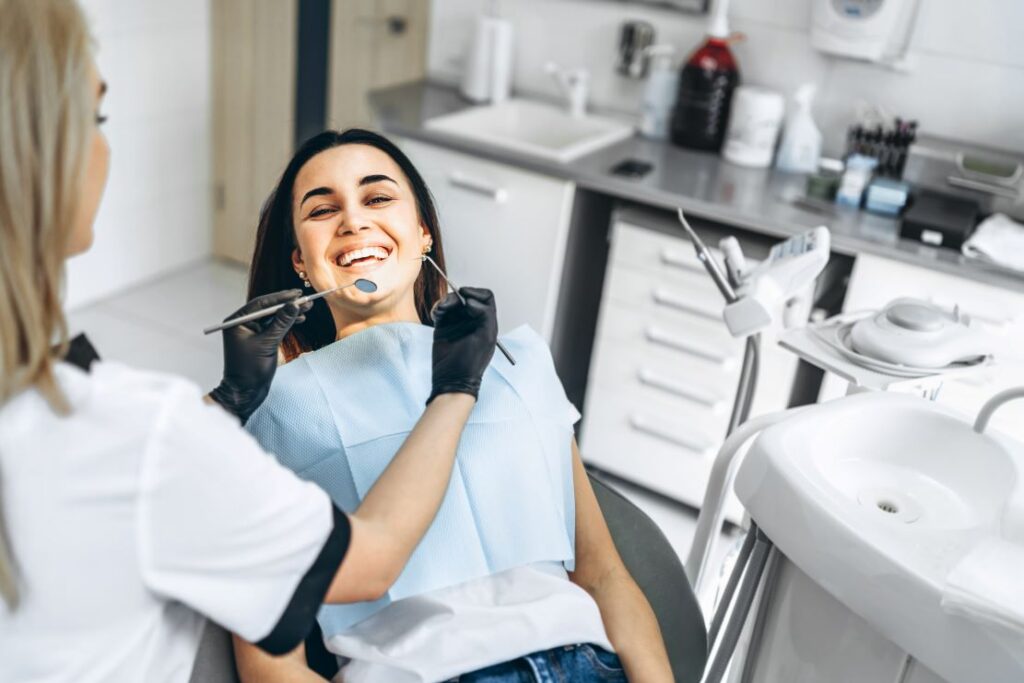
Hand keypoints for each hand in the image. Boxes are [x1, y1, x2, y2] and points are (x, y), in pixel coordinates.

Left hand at [209, 290, 311, 422]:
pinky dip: (286, 323)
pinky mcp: (259, 340)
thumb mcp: (267, 343)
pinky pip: (274, 327)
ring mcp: (251, 332)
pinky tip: (299, 319)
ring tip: (307, 308)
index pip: (261, 304)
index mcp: (237, 322)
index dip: (280, 298)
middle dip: (287, 305)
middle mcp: (243, 324)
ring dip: (289, 313)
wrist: (245, 391)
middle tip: (305, 299)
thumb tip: (294, 305)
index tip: (297, 294)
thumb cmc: (250, 370)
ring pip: (273, 318)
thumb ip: (281, 323)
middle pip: (268, 309)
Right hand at [428, 287, 497, 403]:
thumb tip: (470, 301)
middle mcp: (472, 319)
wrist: (452, 378)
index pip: (485, 297)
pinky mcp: (443, 326)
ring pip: (452, 301)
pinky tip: (436, 315)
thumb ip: (484, 315)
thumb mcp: (486, 337)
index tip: (466, 297)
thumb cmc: (472, 361)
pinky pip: (440, 310)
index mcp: (486, 321)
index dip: (476, 293)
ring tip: (440, 310)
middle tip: (450, 304)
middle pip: (466, 296)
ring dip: (445, 301)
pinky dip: (437, 308)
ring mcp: (457, 322)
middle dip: (457, 297)